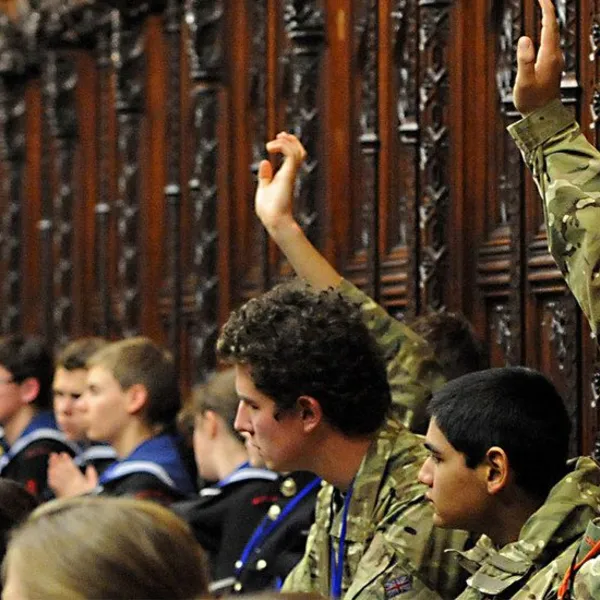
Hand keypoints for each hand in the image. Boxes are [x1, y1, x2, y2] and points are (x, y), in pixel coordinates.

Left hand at [48, 452, 97, 497]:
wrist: (76, 507)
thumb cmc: (85, 496)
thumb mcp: (93, 485)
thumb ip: (92, 475)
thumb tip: (90, 467)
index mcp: (76, 477)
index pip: (69, 464)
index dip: (66, 458)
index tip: (63, 454)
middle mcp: (66, 479)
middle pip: (60, 467)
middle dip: (56, 460)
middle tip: (54, 454)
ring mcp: (60, 485)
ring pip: (55, 472)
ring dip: (52, 465)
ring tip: (50, 460)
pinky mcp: (56, 491)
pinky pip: (51, 481)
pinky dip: (50, 475)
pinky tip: (49, 472)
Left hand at [255, 132, 306, 231]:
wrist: (274, 219)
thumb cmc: (268, 210)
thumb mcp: (264, 188)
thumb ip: (265, 176)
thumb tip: (265, 162)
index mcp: (286, 175)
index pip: (293, 156)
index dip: (288, 144)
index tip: (278, 137)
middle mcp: (290, 173)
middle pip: (299, 151)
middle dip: (291, 140)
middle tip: (280, 135)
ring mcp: (290, 174)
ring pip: (297, 151)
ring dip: (286, 142)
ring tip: (270, 145)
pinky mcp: (289, 175)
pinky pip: (292, 154)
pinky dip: (283, 146)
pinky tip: (271, 149)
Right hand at [513, 0, 563, 115]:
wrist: (542, 117)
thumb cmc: (532, 102)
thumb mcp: (524, 81)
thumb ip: (524, 59)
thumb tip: (524, 39)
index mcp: (549, 57)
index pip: (550, 26)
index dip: (546, 9)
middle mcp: (555, 56)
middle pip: (553, 28)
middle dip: (548, 11)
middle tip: (541, 0)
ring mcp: (555, 61)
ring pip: (553, 36)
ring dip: (547, 22)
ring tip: (542, 11)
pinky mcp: (551, 67)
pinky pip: (550, 44)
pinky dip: (546, 34)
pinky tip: (541, 34)